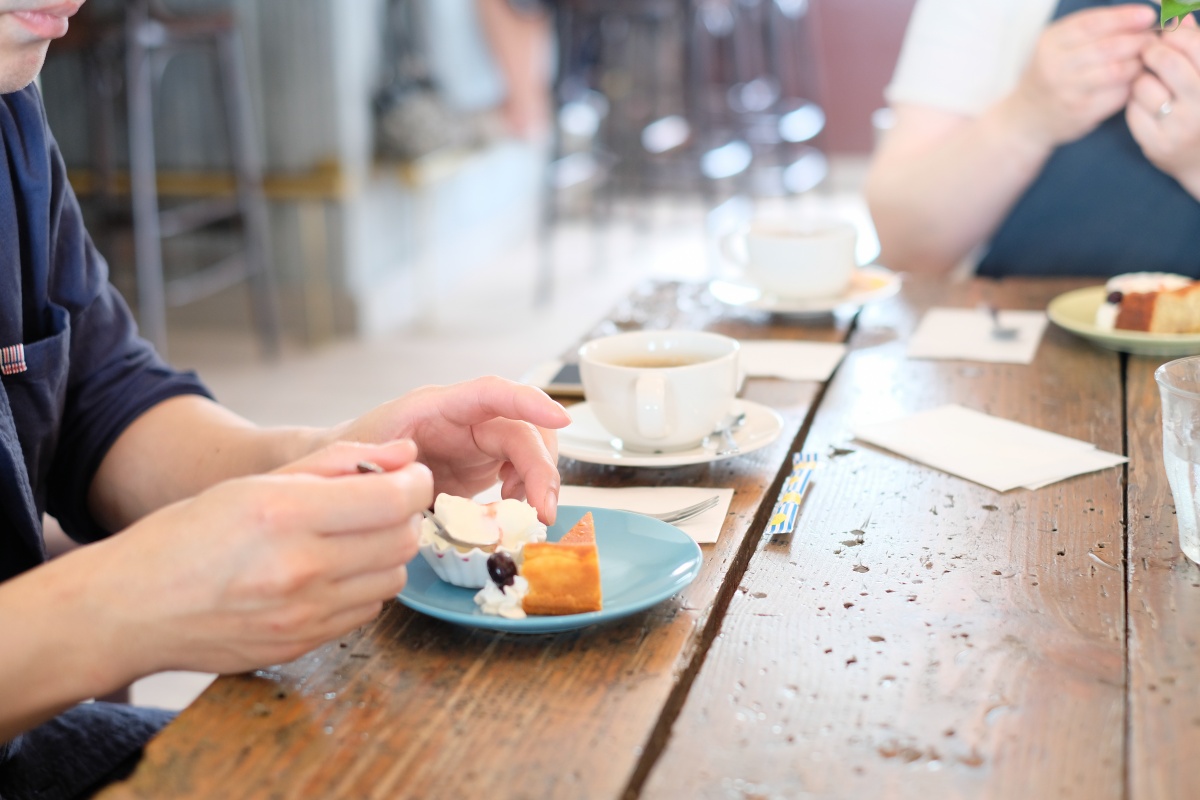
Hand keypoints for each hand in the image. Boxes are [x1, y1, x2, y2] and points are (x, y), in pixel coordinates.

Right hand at [76, 439, 429, 676]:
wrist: (132, 608)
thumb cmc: (190, 535)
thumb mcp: (256, 482)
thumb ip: (338, 463)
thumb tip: (406, 454)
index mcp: (284, 514)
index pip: (393, 500)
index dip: (415, 485)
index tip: (408, 478)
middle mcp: (298, 568)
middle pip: (402, 541)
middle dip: (404, 516)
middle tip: (381, 504)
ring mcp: (302, 615)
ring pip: (392, 579)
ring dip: (385, 554)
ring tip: (351, 539)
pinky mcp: (302, 645)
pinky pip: (366, 611)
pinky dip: (363, 587)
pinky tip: (331, 572)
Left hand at [324, 376, 570, 524]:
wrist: (343, 468)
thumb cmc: (350, 455)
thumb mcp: (363, 458)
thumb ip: (392, 468)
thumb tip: (425, 485)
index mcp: (437, 406)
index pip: (491, 392)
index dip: (529, 401)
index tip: (560, 420)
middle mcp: (466, 417)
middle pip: (524, 429)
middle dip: (543, 468)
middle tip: (542, 512)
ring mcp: (478, 439)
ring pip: (531, 448)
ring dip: (540, 481)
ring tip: (526, 514)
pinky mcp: (484, 463)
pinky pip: (522, 469)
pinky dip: (528, 492)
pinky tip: (512, 511)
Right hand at [1006, 4, 1156, 147]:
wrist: (1026, 118)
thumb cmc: (1050, 75)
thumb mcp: (1057, 46)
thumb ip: (1090, 30)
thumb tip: (1137, 17)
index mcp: (1050, 43)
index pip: (1092, 24)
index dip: (1123, 17)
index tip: (1147, 15)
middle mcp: (1055, 66)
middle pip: (1108, 47)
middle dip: (1137, 40)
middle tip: (1152, 39)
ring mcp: (1067, 91)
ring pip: (1117, 71)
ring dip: (1137, 63)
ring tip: (1144, 59)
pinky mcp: (1080, 112)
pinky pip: (1117, 94)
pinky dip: (1131, 85)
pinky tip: (1133, 80)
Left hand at [1128, 15, 1199, 196]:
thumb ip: (1196, 45)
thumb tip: (1178, 16)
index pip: (1194, 43)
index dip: (1173, 34)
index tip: (1165, 36)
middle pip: (1166, 61)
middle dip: (1151, 52)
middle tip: (1149, 54)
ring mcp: (1180, 126)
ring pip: (1143, 85)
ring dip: (1141, 80)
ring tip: (1151, 84)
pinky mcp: (1158, 144)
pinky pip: (1132, 110)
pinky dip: (1135, 103)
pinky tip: (1147, 106)